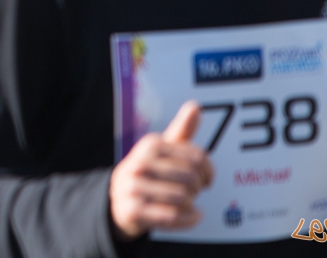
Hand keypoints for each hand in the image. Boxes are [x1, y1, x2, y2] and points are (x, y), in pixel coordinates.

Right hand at [109, 101, 213, 239]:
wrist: (118, 200)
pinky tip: (193, 215)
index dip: (209, 170)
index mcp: (150, 145)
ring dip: (192, 204)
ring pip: (183, 199)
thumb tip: (195, 106)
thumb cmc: (149, 171)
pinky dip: (189, 219)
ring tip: (187, 202)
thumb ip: (181, 130)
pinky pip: (172, 217)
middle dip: (198, 188)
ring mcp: (133, 188)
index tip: (207, 177)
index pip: (197, 157)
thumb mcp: (162, 149)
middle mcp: (139, 163)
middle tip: (194, 190)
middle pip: (191, 179)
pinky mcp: (133, 211)